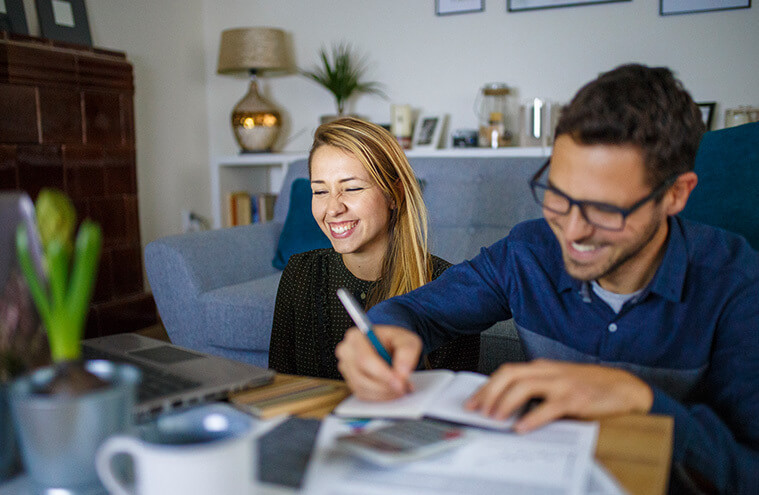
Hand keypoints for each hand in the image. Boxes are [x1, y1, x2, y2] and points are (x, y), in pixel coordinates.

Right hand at [335, 325, 421, 400]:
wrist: (389, 346)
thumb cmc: (394, 341)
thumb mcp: (407, 340)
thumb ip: (407, 352)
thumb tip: (402, 373)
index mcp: (356, 337)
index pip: (365, 360)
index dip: (382, 374)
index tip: (399, 382)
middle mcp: (347, 352)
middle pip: (361, 377)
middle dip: (385, 386)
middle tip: (404, 387)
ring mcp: (346, 368)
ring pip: (362, 389)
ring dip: (384, 393)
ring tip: (401, 388)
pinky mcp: (351, 382)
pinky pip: (363, 395)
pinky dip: (379, 396)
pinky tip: (391, 390)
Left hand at [465, 359, 653, 432]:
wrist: (624, 387)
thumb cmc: (590, 387)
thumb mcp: (558, 384)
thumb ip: (536, 391)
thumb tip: (507, 407)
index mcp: (541, 368)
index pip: (506, 372)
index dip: (486, 386)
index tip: (473, 401)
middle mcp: (548, 372)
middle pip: (509, 375)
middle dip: (489, 392)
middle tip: (477, 410)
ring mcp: (561, 383)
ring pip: (524, 387)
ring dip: (505, 402)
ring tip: (494, 418)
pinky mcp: (575, 398)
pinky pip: (548, 407)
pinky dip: (532, 417)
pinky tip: (522, 427)